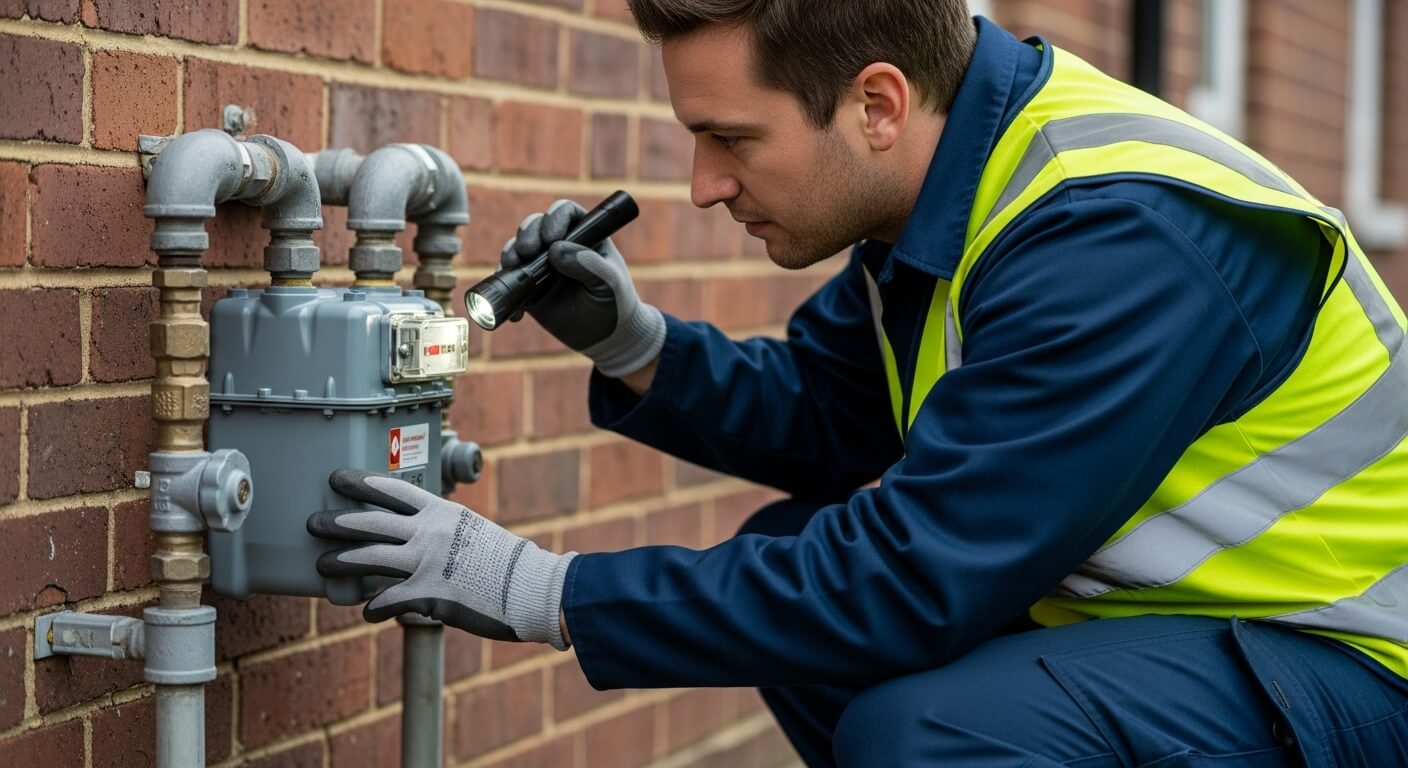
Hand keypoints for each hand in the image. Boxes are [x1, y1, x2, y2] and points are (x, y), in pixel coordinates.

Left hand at [307, 470, 575, 648]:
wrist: (531, 588)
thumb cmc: (508, 563)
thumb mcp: (474, 531)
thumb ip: (444, 531)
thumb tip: (422, 537)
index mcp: (443, 511)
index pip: (394, 490)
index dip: (362, 482)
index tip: (338, 478)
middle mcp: (429, 532)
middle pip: (371, 522)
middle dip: (338, 522)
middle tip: (313, 522)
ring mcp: (426, 562)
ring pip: (368, 558)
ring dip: (341, 562)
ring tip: (322, 564)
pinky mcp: (427, 594)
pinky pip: (386, 600)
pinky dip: (373, 608)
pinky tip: (367, 613)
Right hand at [502, 199, 665, 377]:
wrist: (607, 337)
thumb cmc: (616, 302)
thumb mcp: (610, 283)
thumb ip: (590, 265)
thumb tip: (557, 250)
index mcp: (584, 236)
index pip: (565, 212)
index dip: (554, 218)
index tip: (551, 237)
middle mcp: (560, 245)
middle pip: (534, 225)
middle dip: (526, 234)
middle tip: (527, 252)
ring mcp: (541, 266)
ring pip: (517, 249)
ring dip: (510, 255)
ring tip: (513, 269)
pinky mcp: (529, 289)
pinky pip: (509, 282)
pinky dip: (505, 290)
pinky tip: (517, 310)